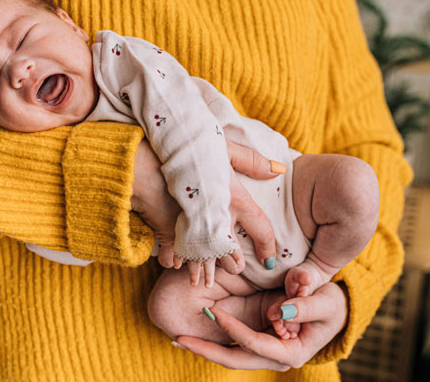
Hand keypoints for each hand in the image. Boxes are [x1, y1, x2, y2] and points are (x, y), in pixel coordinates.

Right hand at [131, 139, 281, 284]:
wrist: (150, 160)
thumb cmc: (189, 149)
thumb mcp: (224, 148)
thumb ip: (251, 160)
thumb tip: (279, 170)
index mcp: (236, 200)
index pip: (262, 230)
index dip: (268, 247)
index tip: (270, 261)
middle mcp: (218, 219)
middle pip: (232, 253)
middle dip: (233, 265)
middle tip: (235, 270)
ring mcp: (194, 229)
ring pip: (203, 259)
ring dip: (203, 271)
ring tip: (201, 283)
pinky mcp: (170, 232)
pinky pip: (174, 254)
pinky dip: (174, 260)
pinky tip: (174, 265)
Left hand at [175, 282, 347, 370]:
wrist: (334, 311)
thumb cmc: (332, 305)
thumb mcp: (326, 301)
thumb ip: (307, 305)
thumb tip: (282, 311)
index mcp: (292, 354)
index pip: (255, 344)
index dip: (233, 330)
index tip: (214, 313)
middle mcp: (276, 359)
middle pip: (236, 359)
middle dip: (207, 350)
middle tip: (180, 338)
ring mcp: (266, 353)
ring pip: (231, 355)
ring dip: (205, 347)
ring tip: (178, 338)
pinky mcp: (260, 344)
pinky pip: (233, 346)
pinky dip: (214, 340)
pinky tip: (192, 336)